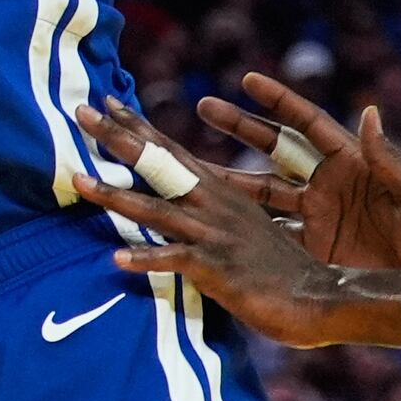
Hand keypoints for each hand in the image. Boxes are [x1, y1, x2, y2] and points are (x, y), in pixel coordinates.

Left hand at [72, 101, 352, 346]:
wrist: (323, 300)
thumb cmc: (278, 268)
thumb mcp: (242, 226)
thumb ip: (210, 209)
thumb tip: (180, 198)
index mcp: (221, 192)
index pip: (172, 151)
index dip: (138, 127)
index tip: (106, 101)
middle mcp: (215, 205)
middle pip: (160, 164)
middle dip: (119, 138)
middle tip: (81, 112)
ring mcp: (216, 234)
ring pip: (156, 209)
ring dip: (113, 194)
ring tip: (77, 180)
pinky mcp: (220, 268)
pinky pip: (176, 260)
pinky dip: (147, 257)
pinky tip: (116, 256)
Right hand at [199, 70, 400, 270]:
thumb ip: (390, 160)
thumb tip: (369, 112)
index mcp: (353, 163)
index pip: (310, 124)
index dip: (280, 100)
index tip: (247, 79)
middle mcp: (328, 182)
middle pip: (275, 147)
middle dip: (240, 126)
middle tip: (204, 106)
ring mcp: (316, 213)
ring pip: (261, 187)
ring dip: (226, 175)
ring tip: (188, 165)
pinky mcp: (309, 245)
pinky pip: (266, 229)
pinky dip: (239, 223)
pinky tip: (211, 217)